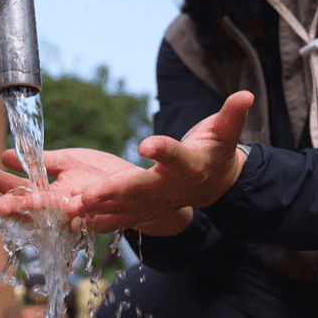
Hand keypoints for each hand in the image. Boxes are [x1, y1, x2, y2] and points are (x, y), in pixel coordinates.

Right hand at [0, 148, 135, 220]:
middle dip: (17, 205)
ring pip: (58, 214)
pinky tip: (69, 209)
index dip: (3, 183)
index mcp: (52, 191)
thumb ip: (41, 161)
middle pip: (34, 205)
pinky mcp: (102, 219)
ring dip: (43, 210)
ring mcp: (81, 215)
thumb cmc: (101, 174)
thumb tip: (4, 155)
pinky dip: (79, 217)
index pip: (22, 188)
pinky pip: (88, 219)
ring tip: (28, 203)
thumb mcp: (69, 162)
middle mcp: (62, 206)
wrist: (140, 188)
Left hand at [72, 91, 253, 231]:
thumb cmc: (214, 152)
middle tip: (87, 195)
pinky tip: (73, 222)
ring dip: (98, 210)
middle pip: (140, 188)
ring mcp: (156, 202)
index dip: (164, 150)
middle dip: (113, 192)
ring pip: (125, 208)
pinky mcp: (144, 210)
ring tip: (71, 210)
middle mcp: (170, 187)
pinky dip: (98, 221)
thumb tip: (245, 95)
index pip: (177, 156)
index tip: (146, 144)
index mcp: (190, 165)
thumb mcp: (224, 132)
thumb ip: (232, 116)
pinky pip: (120, 217)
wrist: (214, 185)